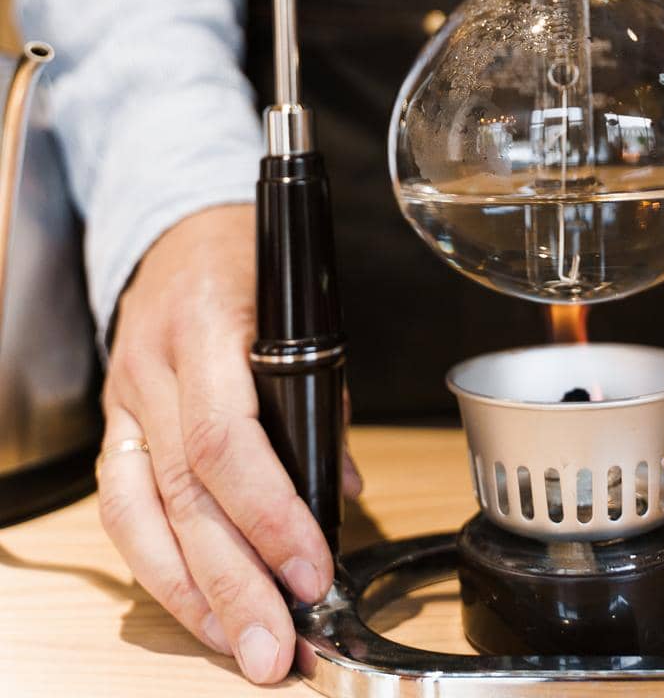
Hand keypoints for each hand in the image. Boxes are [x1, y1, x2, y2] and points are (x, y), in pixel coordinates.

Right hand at [99, 204, 360, 684]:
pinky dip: (159, 565)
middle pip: (187, 490)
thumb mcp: (299, 302)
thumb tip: (344, 490)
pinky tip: (196, 604)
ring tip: (239, 643)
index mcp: (210, 321)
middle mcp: (156, 363)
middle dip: (235, 579)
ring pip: (144, 511)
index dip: (269, 512)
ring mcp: (126, 395)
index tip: (312, 566)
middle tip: (276, 644)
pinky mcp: (114, 421)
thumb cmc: (248, 258)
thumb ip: (320, 395)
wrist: (177, 223)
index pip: (227, 435)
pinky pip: (124, 506)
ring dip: (193, 591)